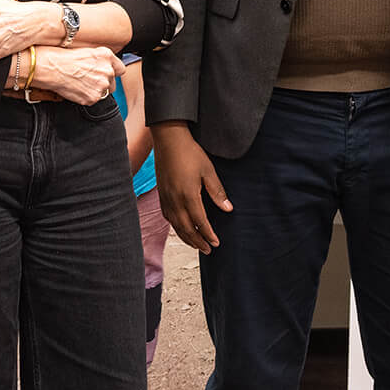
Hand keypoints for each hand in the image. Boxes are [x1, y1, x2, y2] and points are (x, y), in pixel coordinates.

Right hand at [30, 45, 123, 104]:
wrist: (51, 67)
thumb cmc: (63, 57)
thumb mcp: (86, 52)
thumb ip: (100, 61)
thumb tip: (104, 69)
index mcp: (106, 56)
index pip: (120, 69)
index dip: (113, 72)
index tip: (107, 75)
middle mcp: (107, 70)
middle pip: (113, 82)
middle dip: (103, 82)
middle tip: (88, 80)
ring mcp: (101, 85)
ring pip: (104, 92)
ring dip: (95, 90)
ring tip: (80, 83)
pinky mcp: (93, 97)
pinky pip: (94, 99)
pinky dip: (86, 96)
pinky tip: (76, 89)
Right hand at [152, 122, 230, 252]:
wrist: (168, 138)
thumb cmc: (190, 152)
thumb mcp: (208, 170)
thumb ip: (217, 191)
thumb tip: (228, 208)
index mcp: (188, 195)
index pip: (200, 222)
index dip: (209, 234)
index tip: (216, 243)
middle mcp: (175, 200)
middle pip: (186, 228)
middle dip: (197, 242)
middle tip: (208, 250)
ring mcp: (166, 197)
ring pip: (175, 225)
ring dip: (186, 237)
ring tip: (196, 244)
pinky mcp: (161, 193)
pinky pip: (167, 216)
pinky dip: (175, 226)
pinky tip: (180, 227)